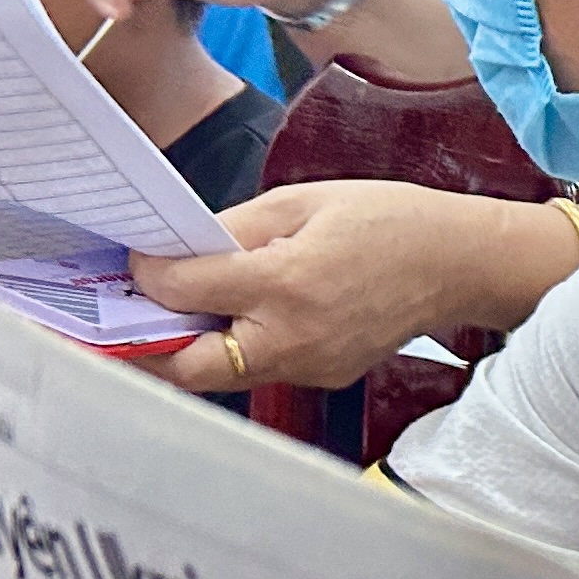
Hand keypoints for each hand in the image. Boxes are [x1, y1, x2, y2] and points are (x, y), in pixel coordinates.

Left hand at [131, 183, 578, 394]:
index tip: (135, 259)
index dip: (145, 274)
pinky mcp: (323, 375)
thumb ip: (231, 229)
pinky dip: (228, 351)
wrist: (461, 263)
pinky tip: (223, 321)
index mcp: (287, 282)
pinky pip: (257, 372)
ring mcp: (311, 365)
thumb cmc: (387, 220)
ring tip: (164, 317)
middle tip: (118, 316)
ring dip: (183, 350)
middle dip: (143, 343)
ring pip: (218, 376)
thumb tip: (172, 250)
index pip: (183, 290)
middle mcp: (295, 336)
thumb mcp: (302, 201)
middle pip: (187, 366)